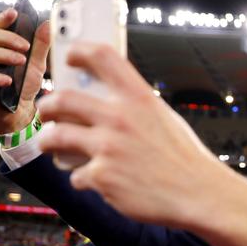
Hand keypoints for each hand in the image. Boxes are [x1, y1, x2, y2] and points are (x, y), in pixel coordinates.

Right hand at [0, 8, 49, 133]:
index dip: (2, 18)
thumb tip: (48, 24)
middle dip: (5, 37)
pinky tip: (7, 80)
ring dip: (1, 54)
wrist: (20, 113)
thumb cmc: (25, 87)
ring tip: (21, 61)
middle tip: (25, 46)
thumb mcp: (36, 65)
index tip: (15, 13)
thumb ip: (40, 45)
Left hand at [37, 43, 226, 228]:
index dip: (79, 52)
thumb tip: (108, 102)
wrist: (199, 194)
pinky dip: (85, 179)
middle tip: (48, 112)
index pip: (101, 57)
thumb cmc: (185, 158)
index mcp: (139, 99)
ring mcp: (107, 149)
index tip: (71, 57)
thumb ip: (136, 108)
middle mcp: (119, 119)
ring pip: (54, 138)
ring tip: (52, 145)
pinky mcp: (101, 178)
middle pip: (61, 99)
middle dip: (47, 106)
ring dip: (49, 141)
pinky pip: (77, 176)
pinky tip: (100, 181)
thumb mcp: (165, 119)